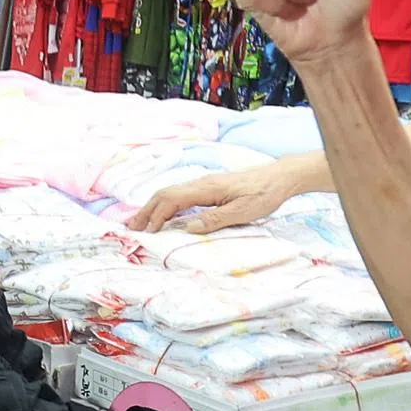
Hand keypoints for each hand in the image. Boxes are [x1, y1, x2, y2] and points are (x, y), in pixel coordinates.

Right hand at [128, 157, 318, 233]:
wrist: (280, 177)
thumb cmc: (264, 194)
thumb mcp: (243, 212)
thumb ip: (215, 220)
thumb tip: (188, 229)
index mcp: (206, 188)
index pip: (172, 199)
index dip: (156, 215)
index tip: (146, 232)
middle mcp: (201, 183)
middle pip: (165, 194)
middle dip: (146, 210)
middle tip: (130, 228)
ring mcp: (205, 185)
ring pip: (171, 194)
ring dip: (154, 208)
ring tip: (141, 222)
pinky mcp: (210, 188)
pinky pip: (181, 196)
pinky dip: (167, 206)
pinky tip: (165, 215)